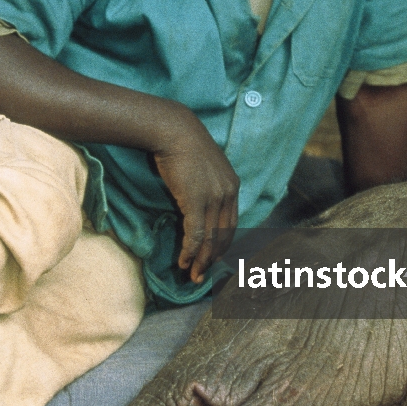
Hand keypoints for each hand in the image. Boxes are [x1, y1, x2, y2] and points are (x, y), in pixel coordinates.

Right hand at [153, 109, 238, 282]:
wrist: (173, 130)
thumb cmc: (183, 145)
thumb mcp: (204, 166)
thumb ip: (207, 185)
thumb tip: (197, 200)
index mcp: (232, 185)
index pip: (232, 222)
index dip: (224, 243)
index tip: (216, 257)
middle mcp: (228, 193)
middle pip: (224, 234)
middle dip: (214, 257)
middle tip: (204, 274)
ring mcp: (213, 198)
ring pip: (211, 238)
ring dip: (201, 260)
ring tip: (193, 275)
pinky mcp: (196, 201)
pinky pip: (195, 234)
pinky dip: (190, 251)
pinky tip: (183, 261)